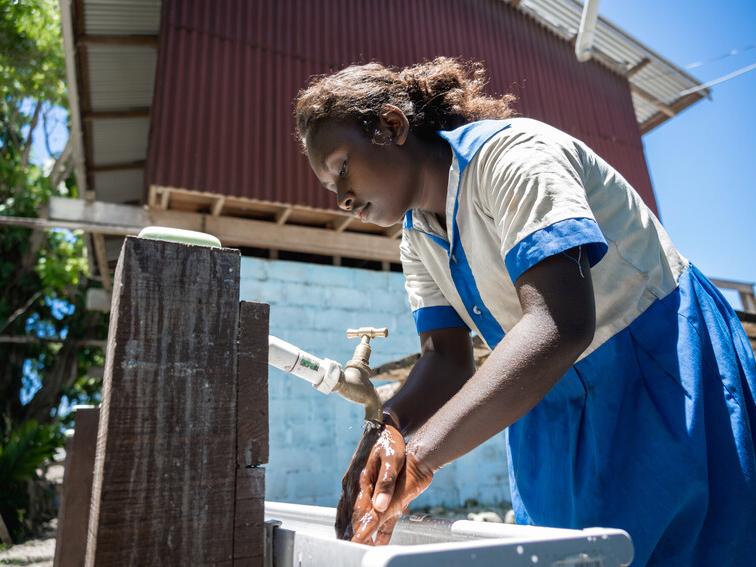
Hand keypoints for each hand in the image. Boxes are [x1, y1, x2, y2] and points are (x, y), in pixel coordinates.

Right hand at [351, 426, 433, 544]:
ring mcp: (352, 483)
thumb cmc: (390, 441)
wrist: (383, 424)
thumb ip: (386, 483)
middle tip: (351, 548)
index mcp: (361, 479)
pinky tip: (353, 530)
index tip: (359, 543)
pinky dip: (349, 520)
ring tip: (349, 544)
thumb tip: (381, 506)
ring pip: (346, 512)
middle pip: (349, 515)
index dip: (360, 529)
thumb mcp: (393, 459)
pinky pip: (350, 506)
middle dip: (350, 533)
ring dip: (347, 529)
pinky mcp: (356, 483)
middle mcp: (353, 483)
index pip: (360, 511)